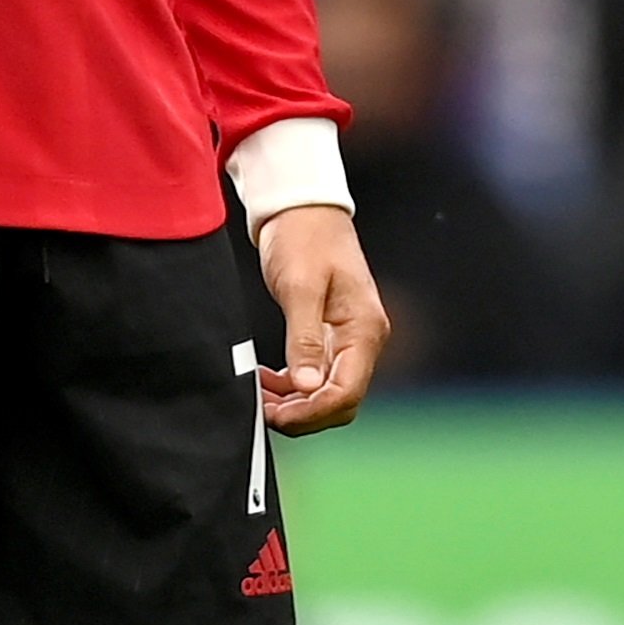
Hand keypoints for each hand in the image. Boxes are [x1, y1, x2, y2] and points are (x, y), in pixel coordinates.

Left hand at [255, 207, 388, 435]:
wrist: (303, 208)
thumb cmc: (303, 238)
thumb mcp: (299, 287)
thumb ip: (303, 339)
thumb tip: (307, 386)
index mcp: (364, 330)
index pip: (346, 393)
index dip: (311, 413)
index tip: (275, 416)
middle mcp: (364, 340)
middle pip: (341, 401)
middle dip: (303, 414)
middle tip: (262, 410)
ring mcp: (349, 340)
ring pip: (328, 393)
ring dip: (296, 404)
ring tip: (259, 397)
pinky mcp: (332, 336)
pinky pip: (317, 376)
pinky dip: (294, 387)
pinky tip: (267, 382)